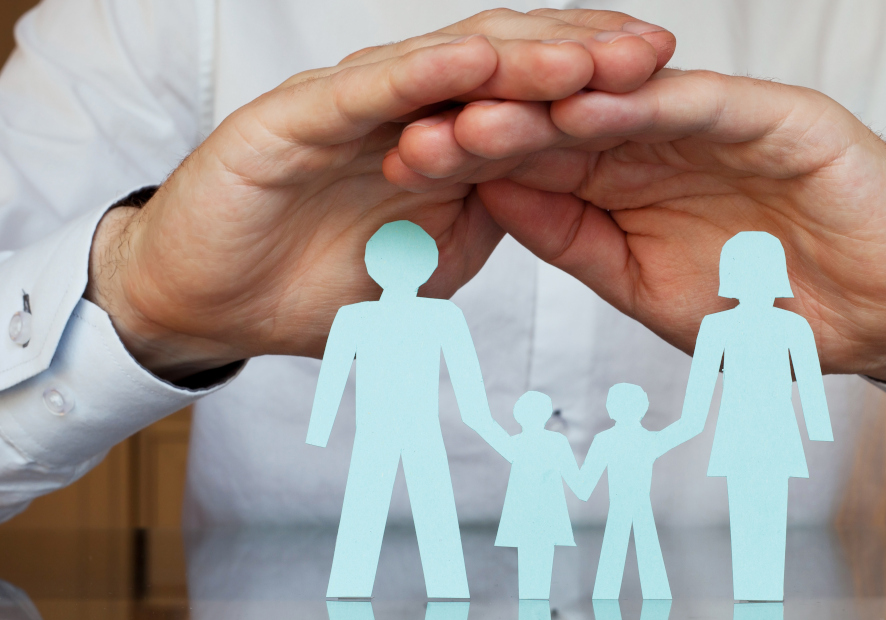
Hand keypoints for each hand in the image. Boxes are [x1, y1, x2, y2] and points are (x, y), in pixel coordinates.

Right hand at [85, 9, 674, 380]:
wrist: (215, 303)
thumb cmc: (316, 283)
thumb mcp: (431, 262)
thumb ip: (487, 221)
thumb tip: (553, 199)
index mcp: (441, 138)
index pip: (531, 98)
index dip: (599, 88)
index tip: (670, 87)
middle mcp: (405, 108)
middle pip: (506, 64)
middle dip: (583, 54)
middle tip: (655, 51)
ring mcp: (353, 106)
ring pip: (448, 67)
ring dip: (521, 56)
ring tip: (590, 51)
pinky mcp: (296, 118)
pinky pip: (371, 91)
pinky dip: (425, 76)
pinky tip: (476, 60)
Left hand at [430, 71, 885, 383]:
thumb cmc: (770, 309)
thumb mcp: (645, 288)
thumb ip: (574, 242)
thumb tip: (493, 204)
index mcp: (624, 182)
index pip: (534, 162)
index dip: (469, 163)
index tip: (404, 170)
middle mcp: (658, 141)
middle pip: (560, 121)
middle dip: (489, 125)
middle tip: (419, 132)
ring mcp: (714, 123)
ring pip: (619, 102)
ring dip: (550, 105)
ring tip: (483, 111)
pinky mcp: (776, 116)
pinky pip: (702, 104)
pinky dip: (647, 104)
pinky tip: (589, 105)